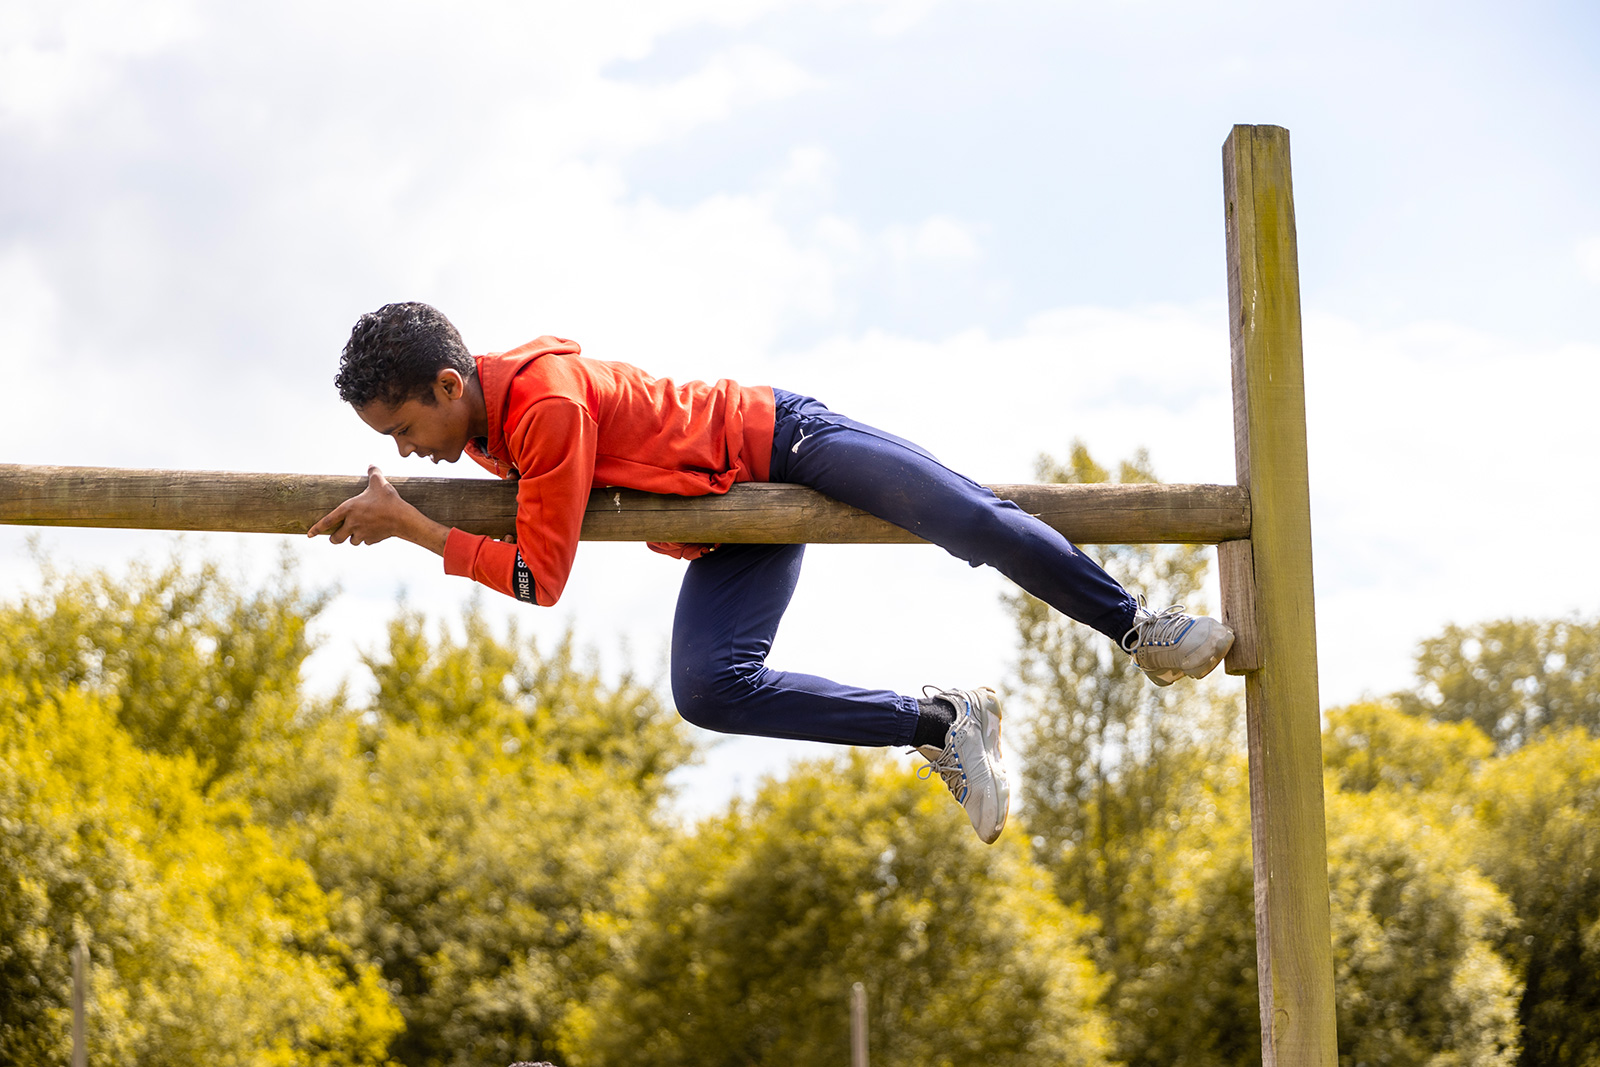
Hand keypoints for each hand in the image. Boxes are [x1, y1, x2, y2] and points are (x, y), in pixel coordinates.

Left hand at [307, 466, 449, 555]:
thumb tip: (371, 465)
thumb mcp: (379, 482)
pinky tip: (373, 533)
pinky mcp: (372, 540)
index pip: (327, 521)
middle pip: (336, 538)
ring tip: (358, 533)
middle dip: (334, 538)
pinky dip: (367, 539)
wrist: (401, 518)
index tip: (309, 534)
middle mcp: (351, 524)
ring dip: (352, 538)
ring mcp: (361, 534)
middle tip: (336, 536)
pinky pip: (366, 542)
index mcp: (348, 509)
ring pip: (352, 541)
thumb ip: (373, 473)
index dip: (316, 528)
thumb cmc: (387, 499)